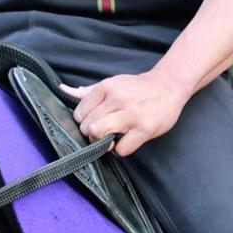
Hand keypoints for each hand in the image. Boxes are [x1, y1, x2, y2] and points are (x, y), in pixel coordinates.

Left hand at [61, 69, 188, 157]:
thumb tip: (62, 89)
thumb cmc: (137, 88)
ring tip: (112, 138)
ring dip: (103, 142)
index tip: (94, 122)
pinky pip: (121, 149)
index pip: (79, 112)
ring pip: (100, 135)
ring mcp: (131, 114)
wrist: (169, 86)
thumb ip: (87, 92)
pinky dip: (121, 149)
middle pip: (88, 126)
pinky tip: (127, 141)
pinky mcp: (144, 129)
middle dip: (92, 134)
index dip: (83, 122)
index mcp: (107, 87)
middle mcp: (118, 99)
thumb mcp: (112, 83)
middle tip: (103, 132)